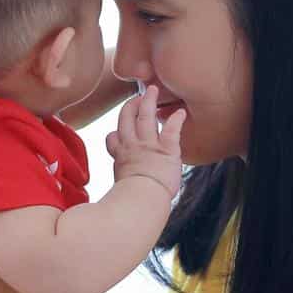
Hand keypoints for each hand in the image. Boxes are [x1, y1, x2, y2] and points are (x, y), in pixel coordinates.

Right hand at [106, 84, 184, 198]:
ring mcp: (148, 146)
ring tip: (152, 90)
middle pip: (126, 119)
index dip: (115, 134)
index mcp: (121, 158)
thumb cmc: (130, 201)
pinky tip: (180, 112)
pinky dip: (176, 120)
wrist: (141, 200)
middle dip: (130, 106)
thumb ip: (118, 188)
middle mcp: (132, 147)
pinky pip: (171, 130)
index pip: (112, 139)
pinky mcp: (166, 149)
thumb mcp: (117, 192)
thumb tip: (113, 201)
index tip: (118, 132)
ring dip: (148, 102)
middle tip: (136, 97)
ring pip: (145, 117)